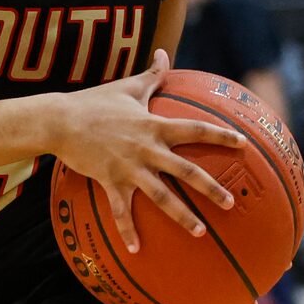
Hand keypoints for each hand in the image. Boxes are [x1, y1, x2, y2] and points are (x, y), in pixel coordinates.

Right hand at [47, 50, 240, 252]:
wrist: (60, 120)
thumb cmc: (94, 102)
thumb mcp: (127, 86)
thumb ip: (151, 74)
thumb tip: (164, 52)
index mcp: (155, 125)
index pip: (196, 129)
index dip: (221, 136)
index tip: (243, 144)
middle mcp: (147, 149)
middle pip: (187, 171)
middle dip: (211, 188)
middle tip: (232, 203)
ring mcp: (130, 168)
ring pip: (162, 196)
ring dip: (182, 216)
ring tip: (201, 232)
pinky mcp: (110, 181)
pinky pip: (121, 211)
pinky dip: (128, 232)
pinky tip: (136, 251)